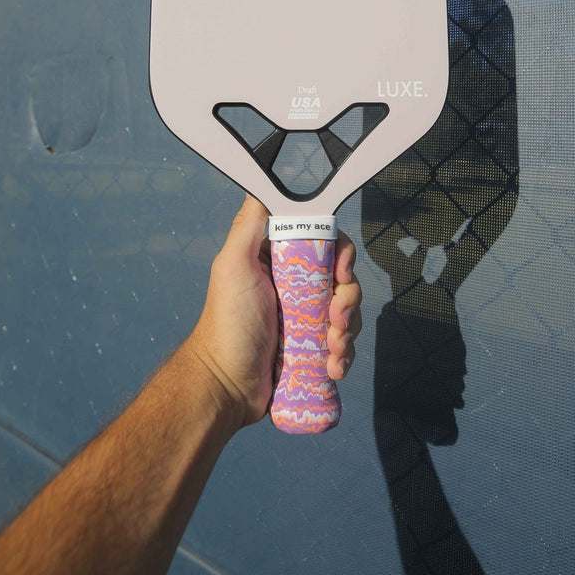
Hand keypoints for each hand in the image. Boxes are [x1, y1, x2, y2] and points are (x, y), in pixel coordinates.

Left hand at [188, 195, 360, 428]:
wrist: (227, 385)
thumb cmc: (227, 324)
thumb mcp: (232, 266)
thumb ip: (249, 227)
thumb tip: (263, 188)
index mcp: (279, 261)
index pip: (324, 243)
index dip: (341, 254)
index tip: (341, 270)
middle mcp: (295, 285)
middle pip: (342, 279)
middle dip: (348, 299)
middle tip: (335, 319)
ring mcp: (305, 318)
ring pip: (347, 312)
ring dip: (348, 330)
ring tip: (332, 349)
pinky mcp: (312, 348)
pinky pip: (342, 344)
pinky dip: (343, 355)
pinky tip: (332, 367)